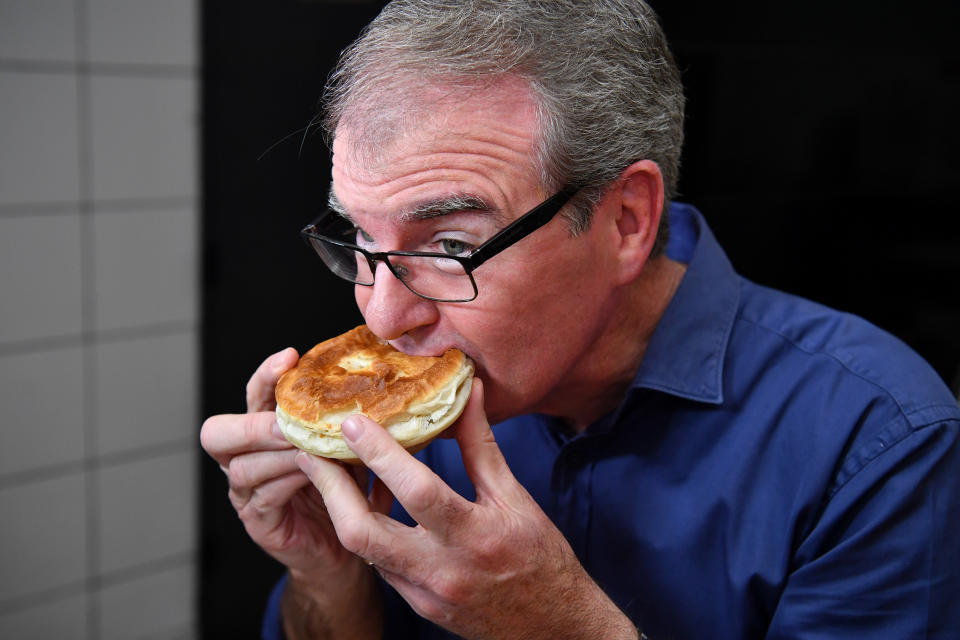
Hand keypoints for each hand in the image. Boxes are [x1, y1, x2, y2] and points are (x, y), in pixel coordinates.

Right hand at [200, 348, 384, 638]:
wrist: (350, 548)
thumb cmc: (348, 490)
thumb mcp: (349, 447)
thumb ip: (348, 421)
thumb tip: (378, 386)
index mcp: (264, 432)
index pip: (252, 395)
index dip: (265, 376)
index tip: (291, 356)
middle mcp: (245, 459)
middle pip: (218, 433)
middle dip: (253, 423)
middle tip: (288, 422)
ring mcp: (246, 494)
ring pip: (244, 466)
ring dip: (280, 454)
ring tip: (313, 448)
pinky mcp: (258, 522)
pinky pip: (263, 497)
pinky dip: (289, 482)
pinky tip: (314, 474)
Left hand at [295, 379, 637, 639]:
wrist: (551, 627)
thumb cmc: (540, 557)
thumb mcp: (515, 497)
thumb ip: (481, 445)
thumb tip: (468, 391)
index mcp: (476, 535)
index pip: (419, 490)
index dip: (381, 454)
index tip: (352, 421)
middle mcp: (443, 570)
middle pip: (364, 532)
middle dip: (330, 488)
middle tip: (310, 449)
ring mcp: (425, 594)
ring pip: (363, 551)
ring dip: (338, 509)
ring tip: (322, 470)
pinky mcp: (417, 606)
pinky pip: (378, 565)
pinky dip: (364, 532)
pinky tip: (355, 504)